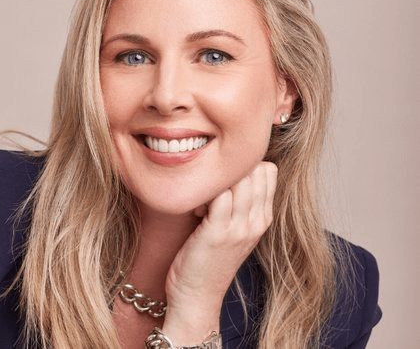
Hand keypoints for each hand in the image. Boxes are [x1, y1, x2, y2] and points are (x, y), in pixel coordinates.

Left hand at [162, 162, 276, 344]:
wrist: (197, 299)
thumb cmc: (210, 259)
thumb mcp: (235, 229)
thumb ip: (241, 202)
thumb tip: (231, 171)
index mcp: (263, 217)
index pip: (268, 170)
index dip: (243, 166)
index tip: (225, 183)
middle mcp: (256, 221)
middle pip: (254, 169)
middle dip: (229, 170)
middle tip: (211, 190)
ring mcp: (239, 228)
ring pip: (238, 178)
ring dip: (215, 181)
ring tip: (203, 201)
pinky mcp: (218, 233)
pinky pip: (219, 195)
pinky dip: (204, 194)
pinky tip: (196, 211)